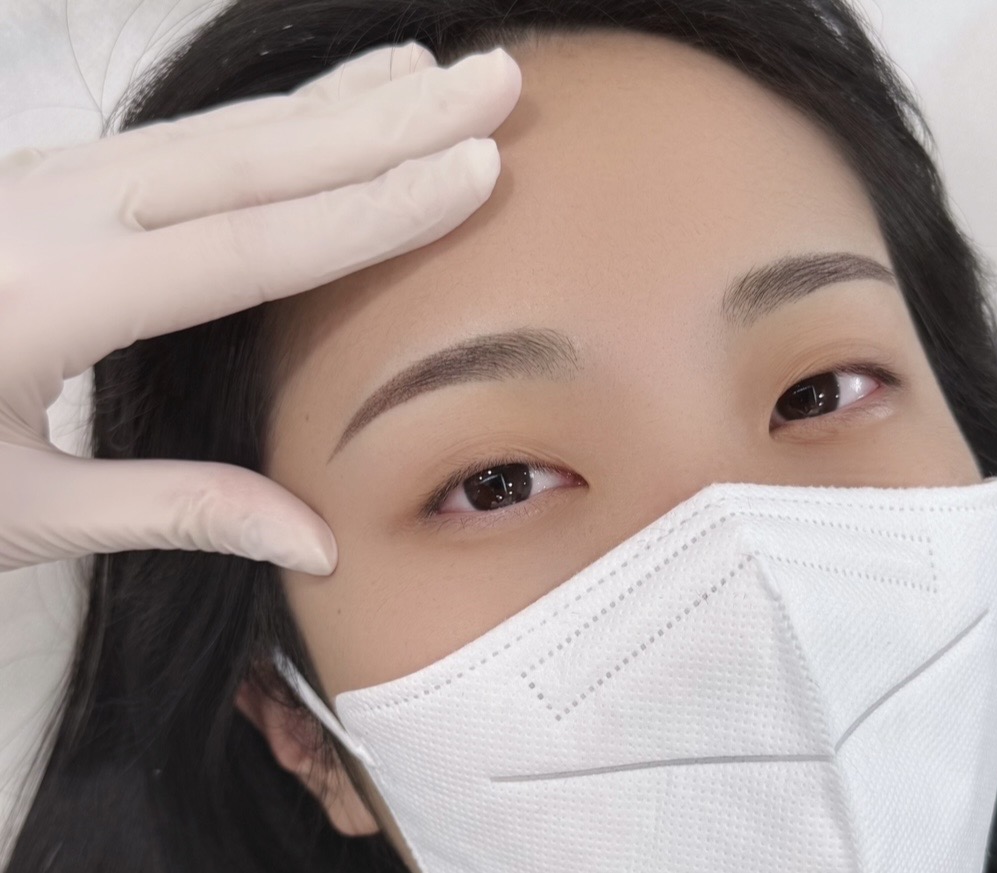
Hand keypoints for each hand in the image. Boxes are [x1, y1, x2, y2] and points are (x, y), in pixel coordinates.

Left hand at [0, 41, 521, 574]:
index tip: (476, 170)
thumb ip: (175, 510)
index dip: (372, 211)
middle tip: (500, 81)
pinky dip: (281, 116)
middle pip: (256, 157)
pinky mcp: (56, 178)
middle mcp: (58, 211)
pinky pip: (190, 138)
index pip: (252, 246)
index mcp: (50, 296)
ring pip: (228, 130)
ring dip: (348, 100)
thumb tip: (319, 543)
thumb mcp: (18, 511)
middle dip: (393, 118)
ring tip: (445, 69)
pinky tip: (335, 102)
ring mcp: (52, 180)